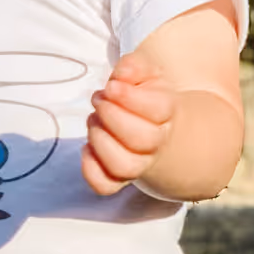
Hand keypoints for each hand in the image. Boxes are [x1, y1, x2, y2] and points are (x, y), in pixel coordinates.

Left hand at [82, 52, 175, 195]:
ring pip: (123, 166)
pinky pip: (104, 185)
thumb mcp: (144, 74)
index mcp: (166, 114)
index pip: (158, 110)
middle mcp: (155, 144)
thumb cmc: (144, 96)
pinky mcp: (116, 179)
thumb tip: (122, 74)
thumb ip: (134, 67)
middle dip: (112, 116)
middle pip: (141, 140)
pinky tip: (87, 147)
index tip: (112, 86)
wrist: (152, 126)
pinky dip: (90, 168)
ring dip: (100, 140)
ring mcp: (137, 165)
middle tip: (100, 100)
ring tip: (94, 120)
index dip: (130, 98)